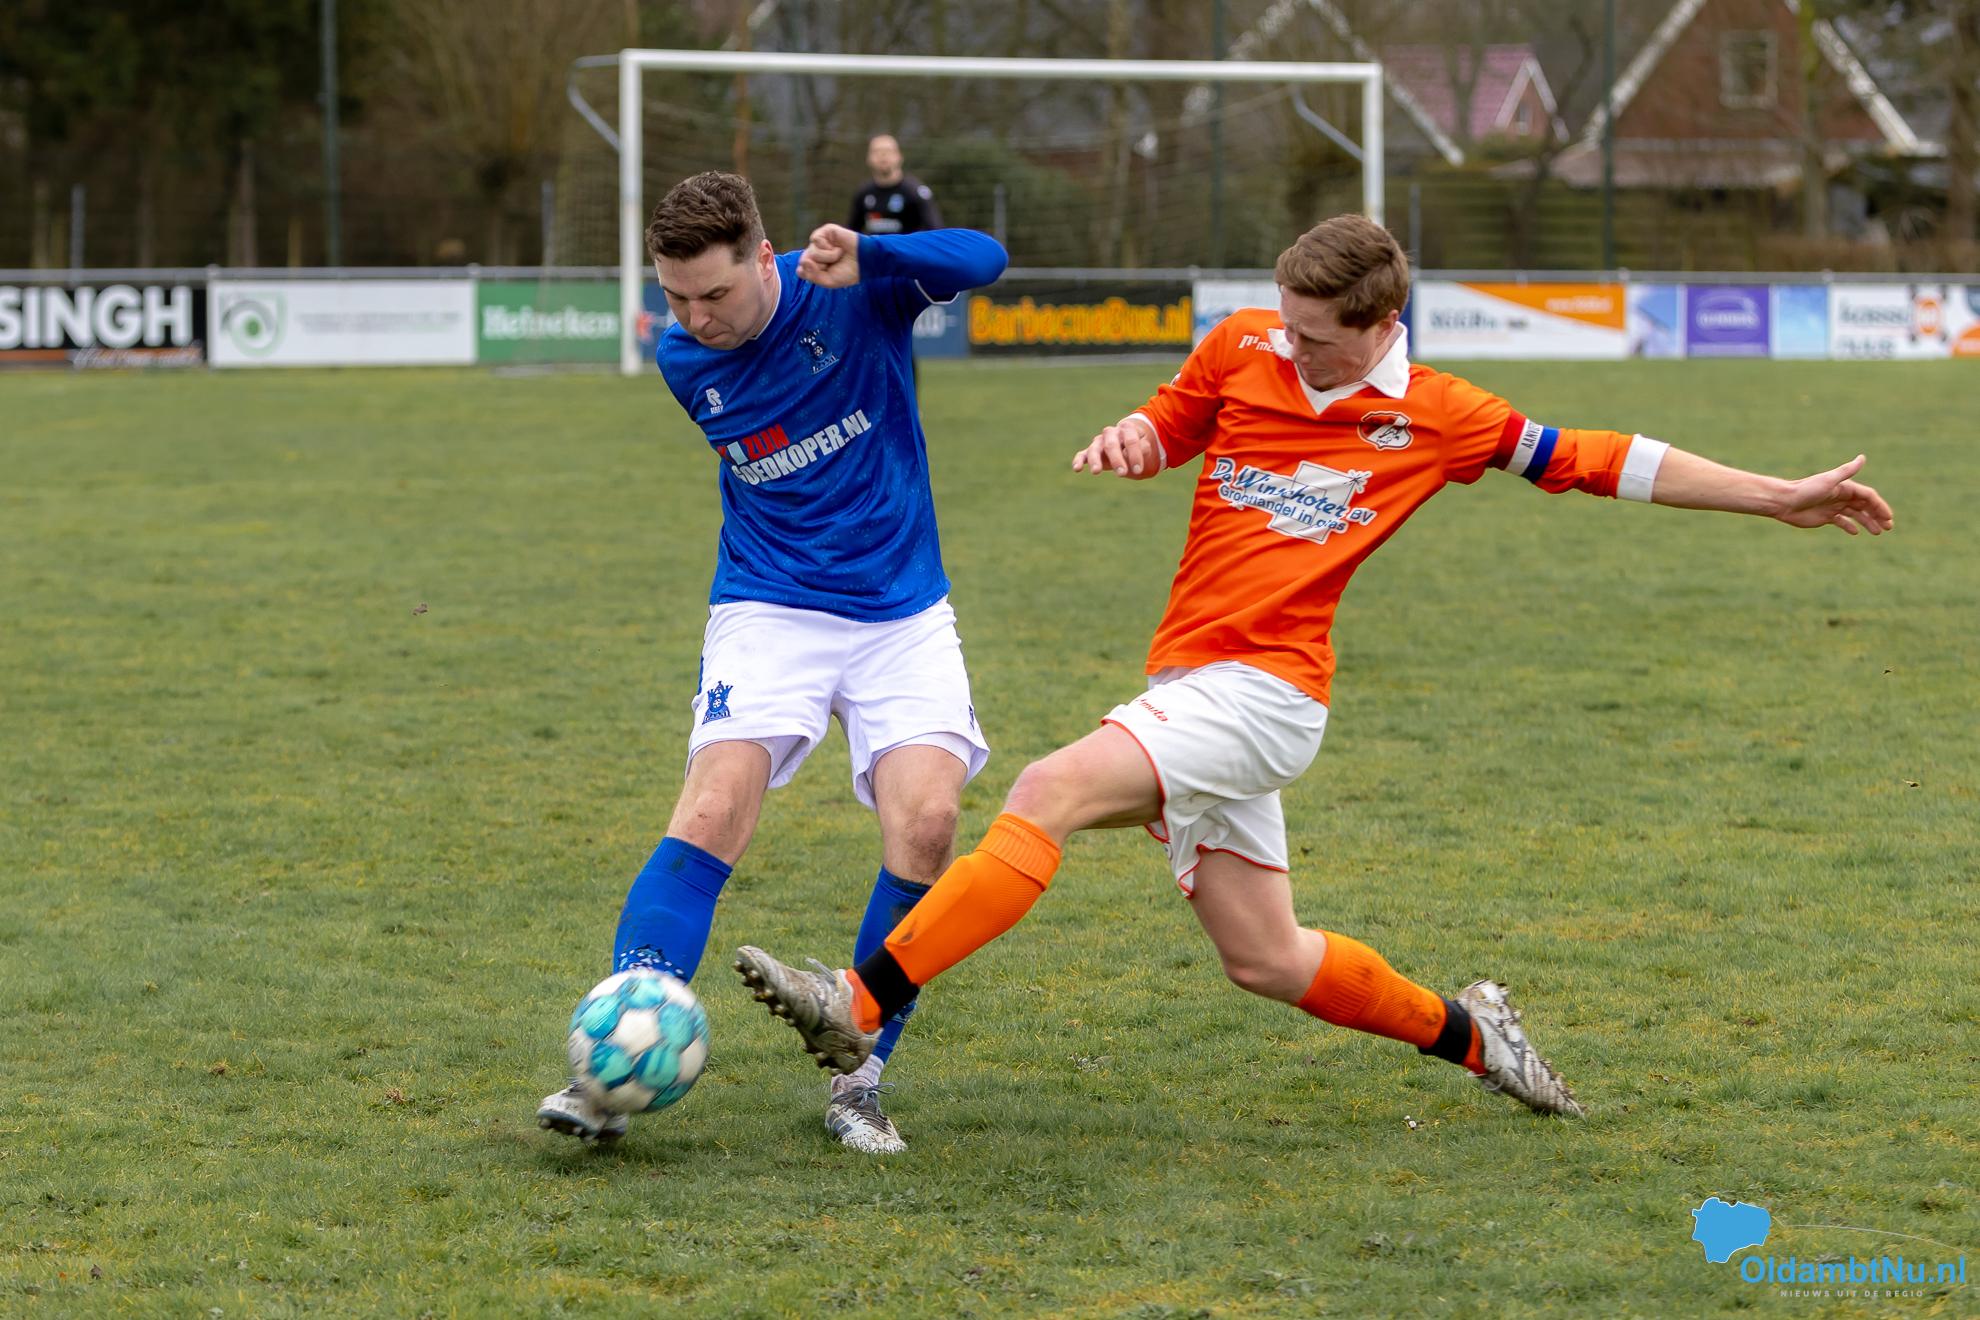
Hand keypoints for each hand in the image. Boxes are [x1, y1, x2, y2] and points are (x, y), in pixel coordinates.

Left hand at [797, 224, 860, 286]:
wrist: (864, 262)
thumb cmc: (848, 272)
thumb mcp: (828, 281)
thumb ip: (812, 276)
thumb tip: (803, 261)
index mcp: (814, 264)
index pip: (801, 271)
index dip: (813, 275)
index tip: (827, 275)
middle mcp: (814, 252)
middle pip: (804, 261)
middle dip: (820, 267)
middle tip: (833, 265)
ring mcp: (819, 242)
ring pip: (811, 252)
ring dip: (827, 257)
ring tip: (839, 255)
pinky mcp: (825, 231)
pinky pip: (816, 240)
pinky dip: (828, 249)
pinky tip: (838, 248)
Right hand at [1071, 418, 1160, 478]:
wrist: (1128, 442)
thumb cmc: (1138, 446)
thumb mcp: (1145, 446)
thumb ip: (1143, 448)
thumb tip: (1132, 452)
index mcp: (1127, 429)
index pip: (1131, 440)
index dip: (1135, 455)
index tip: (1139, 470)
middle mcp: (1111, 433)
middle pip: (1111, 444)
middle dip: (1117, 459)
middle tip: (1122, 473)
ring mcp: (1099, 441)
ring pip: (1095, 449)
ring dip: (1095, 460)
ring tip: (1096, 472)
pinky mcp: (1090, 451)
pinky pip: (1082, 454)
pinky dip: (1078, 460)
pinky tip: (1077, 468)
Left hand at [1773, 454, 1893, 534]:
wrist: (1784, 501)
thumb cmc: (1806, 490)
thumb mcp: (1829, 480)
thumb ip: (1847, 471)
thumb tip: (1863, 457)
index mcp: (1845, 488)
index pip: (1868, 497)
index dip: (1880, 506)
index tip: (1889, 518)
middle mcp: (1841, 496)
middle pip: (1865, 506)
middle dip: (1878, 516)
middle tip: (1888, 528)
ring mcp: (1833, 507)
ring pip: (1856, 515)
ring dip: (1867, 522)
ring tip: (1877, 533)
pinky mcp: (1825, 517)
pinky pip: (1841, 522)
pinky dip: (1849, 526)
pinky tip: (1855, 532)